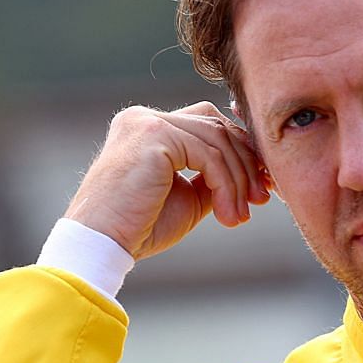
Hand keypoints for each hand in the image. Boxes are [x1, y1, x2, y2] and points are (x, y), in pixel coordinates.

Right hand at [64, 101, 271, 260]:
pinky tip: (227, 214)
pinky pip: (208, 154)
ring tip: (238, 216)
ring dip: (237, 181)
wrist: (102, 244)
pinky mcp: (153, 135)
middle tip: (260, 200)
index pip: (207, 123)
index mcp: (149, 127)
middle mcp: (145, 117)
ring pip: (217, 140)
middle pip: (216, 126)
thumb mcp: (187, 198)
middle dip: (246, 163)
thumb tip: (249, 173)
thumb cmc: (138, 228)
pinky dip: (225, 184)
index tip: (259, 187)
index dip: (240, 151)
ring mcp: (147, 122)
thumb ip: (211, 178)